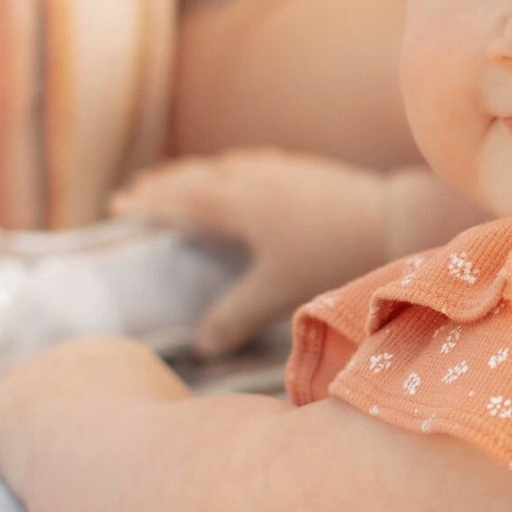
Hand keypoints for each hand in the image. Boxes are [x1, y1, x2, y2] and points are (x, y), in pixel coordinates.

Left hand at [0, 337, 186, 491]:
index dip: (88, 408)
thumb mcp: (195, 443)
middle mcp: (72, 358)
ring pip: (3, 395)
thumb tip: (208, 457)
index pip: (92, 378)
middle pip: (45, 382)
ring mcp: (31, 382)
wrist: (144, 465)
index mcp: (120, 358)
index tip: (90, 436)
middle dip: (43, 410)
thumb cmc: (179, 462)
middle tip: (44, 446)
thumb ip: (186, 442)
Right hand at [111, 150, 391, 357]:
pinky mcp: (306, 170)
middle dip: (163, 184)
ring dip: (196, 174)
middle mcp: (251, 177)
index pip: (178, 200)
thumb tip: (200, 347)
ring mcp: (280, 169)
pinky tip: (244, 177)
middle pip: (195, 177)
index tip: (118, 205)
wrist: (393, 220)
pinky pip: (253, 164)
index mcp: (235, 203)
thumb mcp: (278, 291)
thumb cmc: (332, 256)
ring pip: (224, 167)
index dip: (147, 204)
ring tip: (182, 182)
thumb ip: (235, 315)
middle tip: (136, 191)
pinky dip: (232, 170)